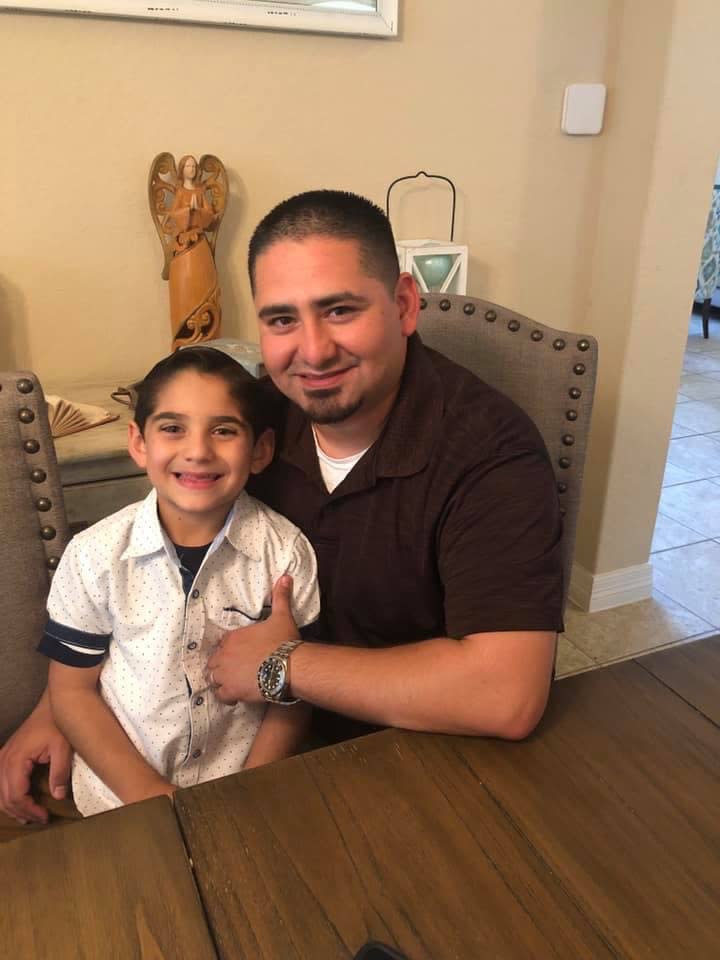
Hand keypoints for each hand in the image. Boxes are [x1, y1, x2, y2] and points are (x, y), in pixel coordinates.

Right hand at [0, 695, 71, 823]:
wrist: (54, 704)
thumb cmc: (58, 724)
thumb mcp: (63, 748)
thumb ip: (59, 772)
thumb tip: (58, 796)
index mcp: (16, 760)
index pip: (16, 795)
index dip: (29, 810)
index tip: (45, 817)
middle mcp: (4, 760)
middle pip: (4, 797)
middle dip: (21, 812)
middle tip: (40, 819)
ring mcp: (2, 757)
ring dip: (12, 807)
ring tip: (29, 816)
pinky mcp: (6, 755)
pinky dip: (6, 795)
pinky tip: (18, 801)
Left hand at [207, 575, 298, 704]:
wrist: (289, 665)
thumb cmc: (284, 641)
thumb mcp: (282, 616)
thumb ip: (280, 597)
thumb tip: (285, 576)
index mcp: (233, 637)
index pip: (222, 644)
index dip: (229, 651)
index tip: (239, 655)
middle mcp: (225, 654)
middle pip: (214, 662)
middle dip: (222, 666)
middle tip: (236, 671)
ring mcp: (226, 673)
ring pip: (214, 679)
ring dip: (222, 682)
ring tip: (234, 684)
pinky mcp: (231, 689)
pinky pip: (221, 695)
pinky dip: (227, 696)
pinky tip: (237, 696)